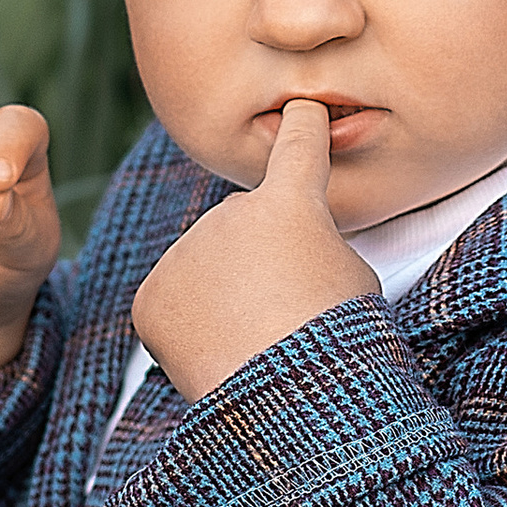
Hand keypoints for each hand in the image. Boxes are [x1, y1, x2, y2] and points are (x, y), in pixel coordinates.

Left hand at [130, 96, 375, 398]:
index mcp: (291, 203)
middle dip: (257, 267)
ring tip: (256, 345)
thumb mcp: (353, 278)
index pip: (299, 147)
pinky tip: (220, 355)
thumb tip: (287, 258)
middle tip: (285, 319)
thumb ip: (314, 248)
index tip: (300, 109)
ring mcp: (185, 251)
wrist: (291, 397)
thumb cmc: (339, 341)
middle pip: (243, 233)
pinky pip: (173, 309)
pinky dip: (191, 333)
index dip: (303, 126)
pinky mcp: (152, 296)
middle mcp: (229, 212)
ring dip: (223, 301)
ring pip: (204, 272)